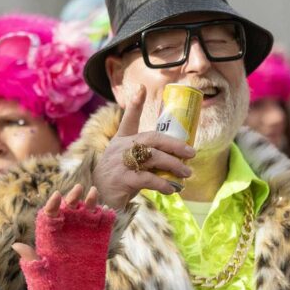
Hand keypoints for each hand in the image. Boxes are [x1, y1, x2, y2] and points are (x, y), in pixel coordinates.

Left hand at [13, 185, 115, 289]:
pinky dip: (106, 217)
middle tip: (79, 188)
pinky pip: (103, 226)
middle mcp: (65, 234)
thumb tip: (17, 246)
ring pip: (86, 213)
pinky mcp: (98, 244)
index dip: (52, 204)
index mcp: (48, 238)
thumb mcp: (39, 277)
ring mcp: (82, 237)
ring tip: (94, 193)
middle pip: (68, 209)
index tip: (56, 196)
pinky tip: (108, 212)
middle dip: (72, 197)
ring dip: (90, 202)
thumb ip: (32, 260)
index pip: (49, 215)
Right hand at [93, 86, 196, 209]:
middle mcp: (120, 148)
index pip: (128, 119)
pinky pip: (147, 178)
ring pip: (152, 157)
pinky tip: (171, 188)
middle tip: (191, 152)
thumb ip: (146, 157)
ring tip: (186, 173)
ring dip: (173, 165)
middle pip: (151, 139)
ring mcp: (120, 163)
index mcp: (121, 141)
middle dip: (173, 144)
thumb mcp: (128, 163)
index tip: (141, 88)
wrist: (99, 200)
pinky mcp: (121, 179)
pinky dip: (162, 183)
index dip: (135, 104)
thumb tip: (177, 160)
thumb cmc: (118, 179)